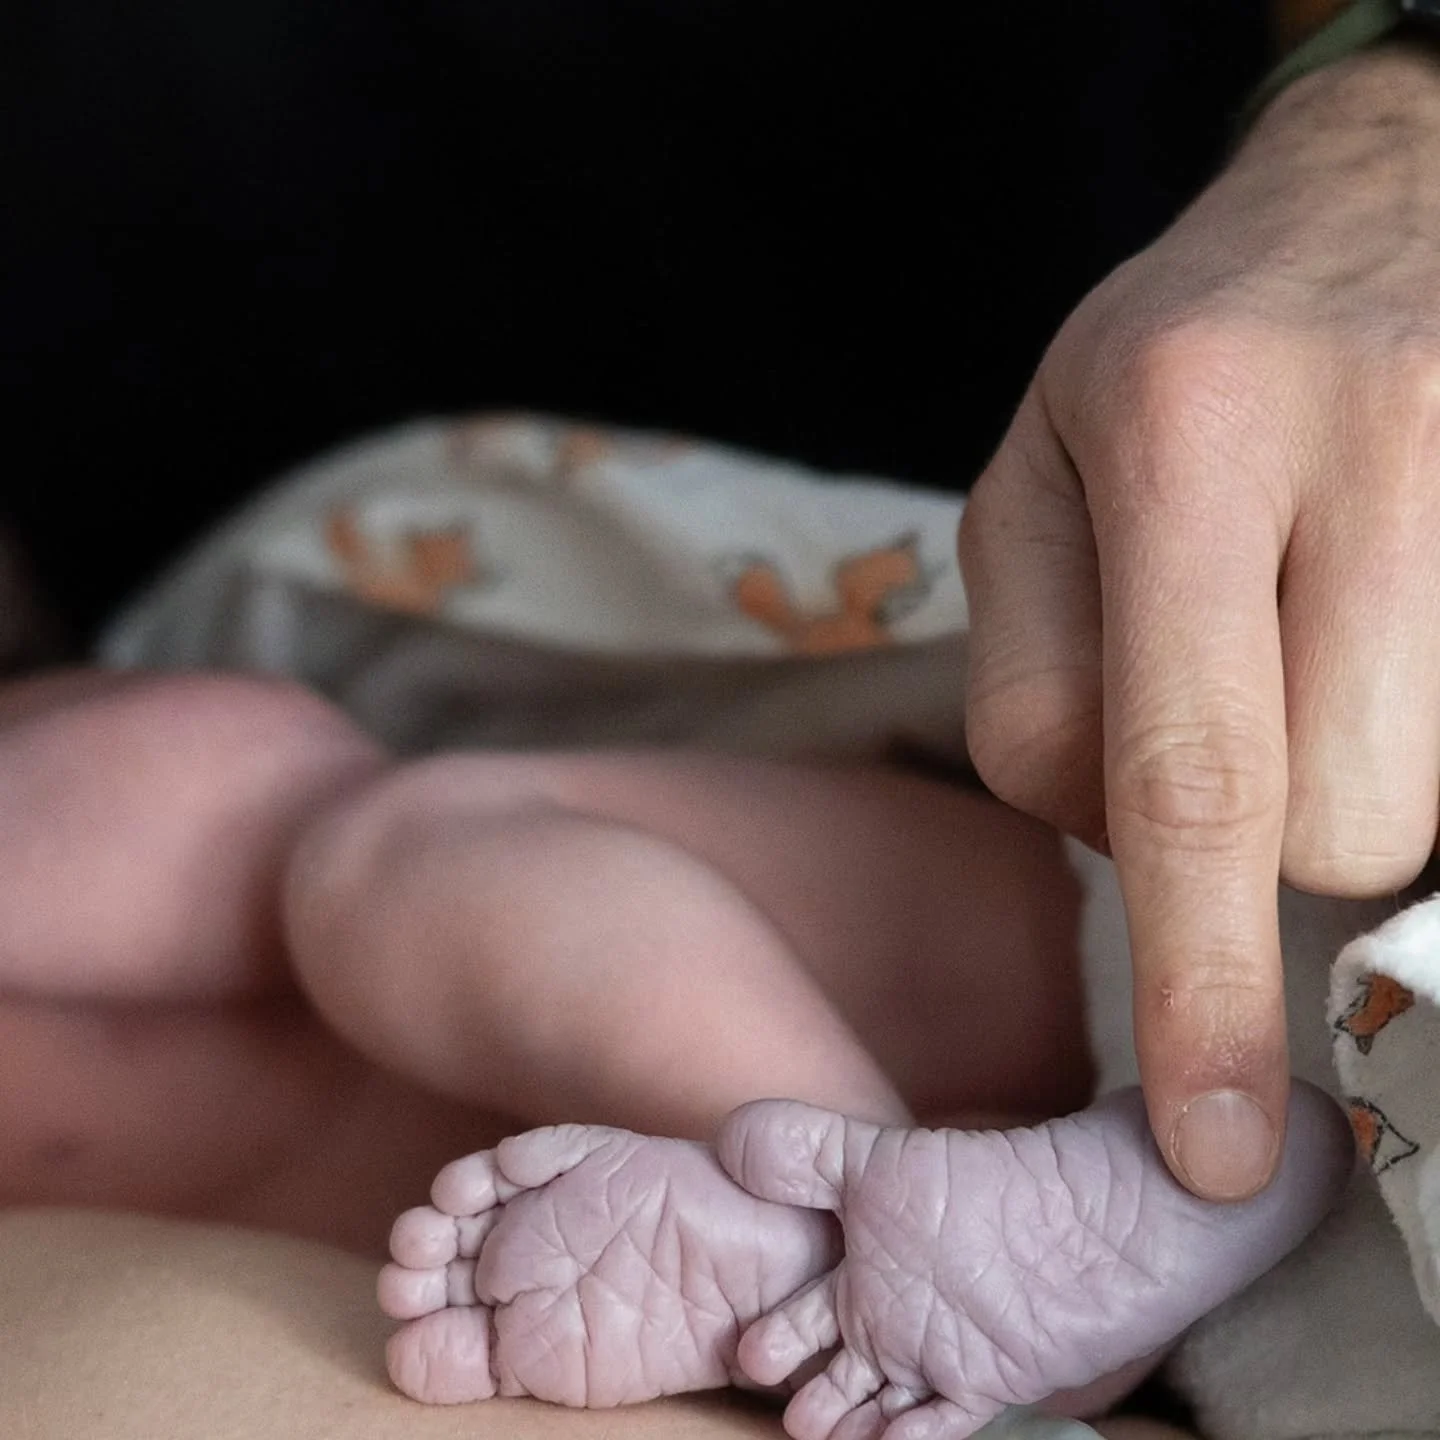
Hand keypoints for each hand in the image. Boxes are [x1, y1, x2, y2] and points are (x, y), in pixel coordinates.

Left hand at [960, 42, 1439, 1199]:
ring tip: (1321, 651)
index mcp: (1184, 436)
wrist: (1368, 192)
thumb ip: (1035, 686)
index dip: (1203, 983)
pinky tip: (1377, 636)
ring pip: (1435, 798)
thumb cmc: (1163, 370)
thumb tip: (1119, 855)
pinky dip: (1420, 723)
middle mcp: (1377, 442)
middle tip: (1253, 701)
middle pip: (1350, 817)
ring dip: (1362, 783)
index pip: (1190, 775)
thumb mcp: (1029, 493)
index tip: (1209, 1147)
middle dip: (1277, 839)